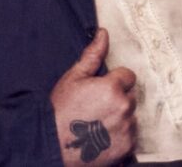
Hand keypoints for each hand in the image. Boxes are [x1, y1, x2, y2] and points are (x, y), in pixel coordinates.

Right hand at [51, 29, 136, 166]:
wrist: (49, 148)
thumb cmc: (58, 113)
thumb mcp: (72, 80)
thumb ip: (92, 56)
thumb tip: (103, 33)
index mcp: (113, 87)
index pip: (128, 76)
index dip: (114, 82)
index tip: (99, 92)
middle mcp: (124, 106)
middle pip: (130, 96)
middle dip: (118, 100)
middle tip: (96, 110)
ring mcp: (127, 127)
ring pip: (131, 116)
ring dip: (120, 118)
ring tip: (97, 125)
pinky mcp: (127, 146)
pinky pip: (131, 136)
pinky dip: (120, 137)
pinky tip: (102, 139)